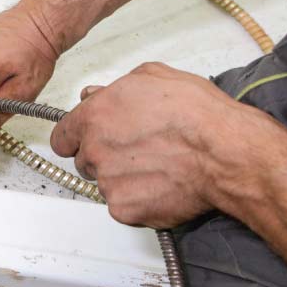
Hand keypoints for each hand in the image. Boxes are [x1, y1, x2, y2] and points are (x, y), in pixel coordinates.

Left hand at [50, 62, 262, 228]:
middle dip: (104, 157)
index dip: (76, 139)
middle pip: (84, 161)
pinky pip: (123, 206)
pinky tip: (161, 185)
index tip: (85, 142)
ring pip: (105, 184)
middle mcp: (95, 150)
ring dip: (123, 179)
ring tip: (157, 166)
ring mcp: (108, 182)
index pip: (62, 137)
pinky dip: (139, 200)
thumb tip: (96, 94)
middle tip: (136, 151)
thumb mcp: (152, 77)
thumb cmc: (196, 114)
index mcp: (95, 117)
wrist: (224, 152)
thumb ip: (113, 88)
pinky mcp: (124, 209)